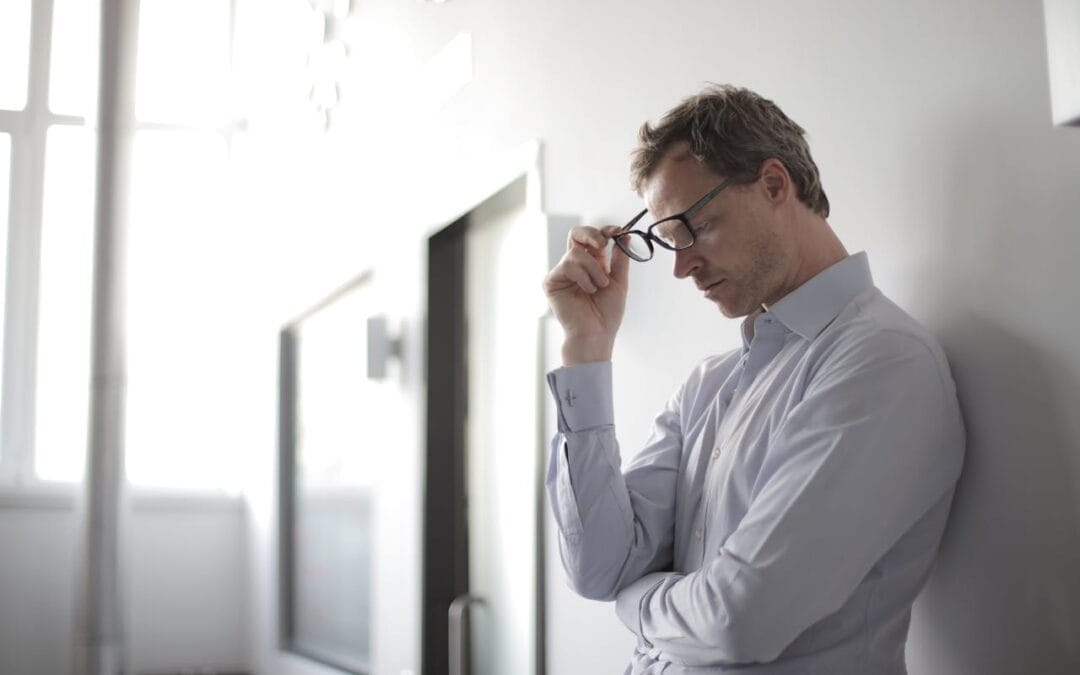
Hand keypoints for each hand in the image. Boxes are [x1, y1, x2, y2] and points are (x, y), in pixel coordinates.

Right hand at [543, 224, 629, 364]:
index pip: (594, 238)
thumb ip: (620, 258)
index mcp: (593, 263)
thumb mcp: (619, 281)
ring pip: (576, 252)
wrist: (596, 333)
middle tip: (603, 243)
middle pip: (576, 234)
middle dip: (591, 234)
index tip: (618, 232)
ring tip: (599, 286)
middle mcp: (576, 265)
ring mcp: (563, 273)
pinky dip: (582, 277)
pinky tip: (587, 291)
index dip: (605, 231)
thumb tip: (626, 235)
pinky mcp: (552, 281)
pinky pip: (567, 266)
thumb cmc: (607, 313)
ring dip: (593, 268)